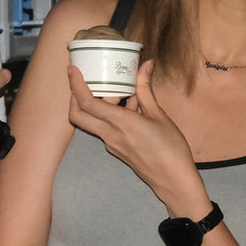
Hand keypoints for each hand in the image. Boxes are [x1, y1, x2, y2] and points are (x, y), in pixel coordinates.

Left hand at [67, 61, 204, 215]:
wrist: (173, 179)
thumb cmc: (171, 148)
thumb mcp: (159, 115)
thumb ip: (146, 90)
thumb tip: (145, 65)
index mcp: (120, 123)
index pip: (87, 103)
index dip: (76, 85)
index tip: (73, 70)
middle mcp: (109, 135)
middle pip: (77, 116)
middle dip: (74, 96)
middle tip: (81, 81)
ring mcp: (111, 144)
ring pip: (92, 122)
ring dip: (95, 105)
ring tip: (117, 92)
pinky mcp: (116, 149)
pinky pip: (106, 129)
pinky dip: (110, 116)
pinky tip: (130, 110)